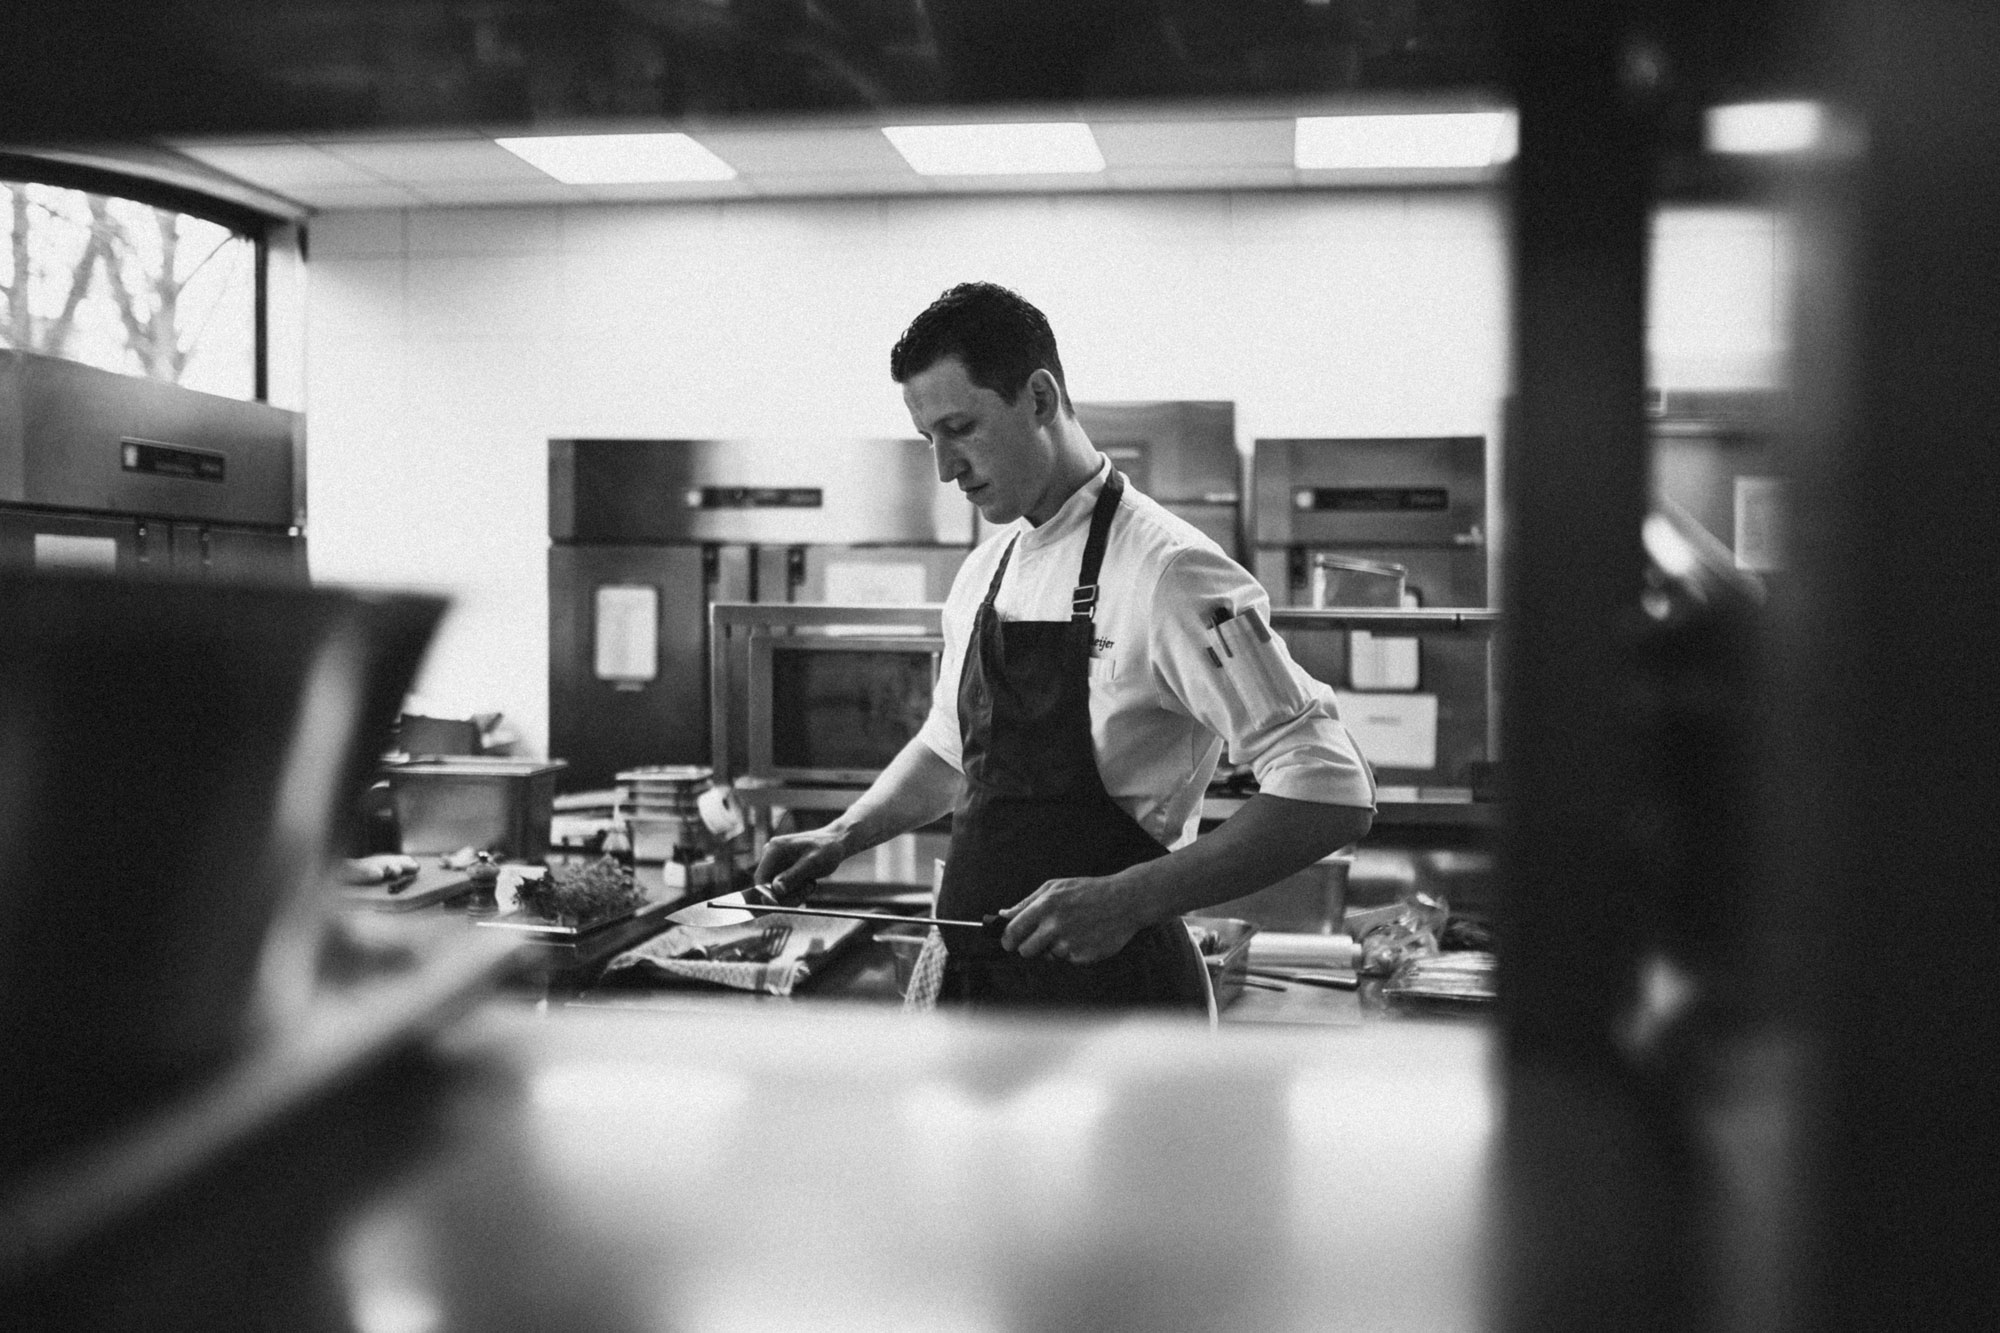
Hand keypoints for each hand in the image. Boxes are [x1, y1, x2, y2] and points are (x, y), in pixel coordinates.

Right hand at [751, 827, 854, 902]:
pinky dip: (796, 891)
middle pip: (768, 887)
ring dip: (793, 894)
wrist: (836, 843)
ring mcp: (776, 862)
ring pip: (777, 890)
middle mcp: (771, 855)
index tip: (781, 906)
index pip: (761, 879)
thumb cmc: (827, 850)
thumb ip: (793, 876)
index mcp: (774, 849)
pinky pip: (783, 888)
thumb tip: (775, 889)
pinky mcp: (782, 869)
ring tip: (811, 884)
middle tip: (807, 891)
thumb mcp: (812, 863)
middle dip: (786, 895)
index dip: (768, 895)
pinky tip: (809, 883)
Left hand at [1001, 873, 1147, 964]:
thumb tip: (1004, 914)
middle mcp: (1055, 926)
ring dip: (1055, 948)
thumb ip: (1027, 902)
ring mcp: (1070, 943)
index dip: (1007, 939)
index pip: (1013, 931)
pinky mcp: (1083, 956)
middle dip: (1029, 947)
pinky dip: (1073, 951)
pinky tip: (1084, 936)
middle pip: (1025, 951)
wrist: (1125, 900)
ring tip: (1071, 931)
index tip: (1009, 942)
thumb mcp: (1055, 887)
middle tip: (1041, 938)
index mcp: (1045, 906)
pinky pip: (1068, 960)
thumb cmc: (1089, 891)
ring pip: (1048, 956)